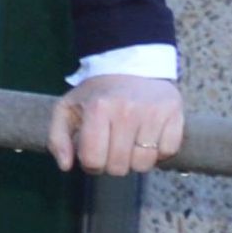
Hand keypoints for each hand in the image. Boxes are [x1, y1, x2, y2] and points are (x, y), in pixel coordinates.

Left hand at [48, 73, 184, 177]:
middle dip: (113, 164)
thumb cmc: (97, 95)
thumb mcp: (67, 109)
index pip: (93, 160)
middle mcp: (126, 110)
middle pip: (119, 166)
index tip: (94, 154)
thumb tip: (66, 166)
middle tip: (112, 147)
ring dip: (136, 160)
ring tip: (130, 143)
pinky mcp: (174, 113)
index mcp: (98, 109)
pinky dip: (159, 151)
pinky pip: (168, 152)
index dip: (91, 164)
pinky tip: (150, 136)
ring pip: (144, 164)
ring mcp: (152, 112)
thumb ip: (57, 139)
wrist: (132, 66)